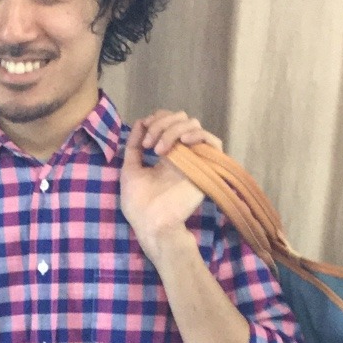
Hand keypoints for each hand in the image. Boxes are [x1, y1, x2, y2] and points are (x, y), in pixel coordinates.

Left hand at [120, 109, 223, 265]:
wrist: (151, 223)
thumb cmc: (139, 204)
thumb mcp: (130, 170)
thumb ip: (133, 146)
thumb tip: (140, 122)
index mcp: (166, 154)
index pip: (168, 122)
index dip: (157, 119)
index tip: (143, 133)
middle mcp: (181, 153)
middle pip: (181, 119)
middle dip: (162, 123)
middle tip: (149, 144)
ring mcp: (194, 159)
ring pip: (194, 125)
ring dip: (173, 129)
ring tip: (159, 149)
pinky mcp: (206, 167)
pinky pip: (213, 141)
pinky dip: (198, 134)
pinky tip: (183, 142)